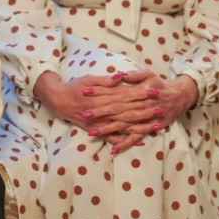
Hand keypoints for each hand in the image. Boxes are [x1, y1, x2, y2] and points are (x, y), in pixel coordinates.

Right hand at [35, 70, 168, 154]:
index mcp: (101, 97)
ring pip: (123, 126)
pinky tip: (139, 141)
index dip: (140, 94)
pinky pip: (113, 138)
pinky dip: (126, 140)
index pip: (125, 95)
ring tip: (156, 124)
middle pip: (127, 111)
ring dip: (140, 125)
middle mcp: (102, 112)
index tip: (154, 91)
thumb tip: (120, 77)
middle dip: (145, 110)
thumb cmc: (74, 87)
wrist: (58, 101)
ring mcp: (100, 123)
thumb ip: (105, 81)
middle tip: (161, 108)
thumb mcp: (88, 79)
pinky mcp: (96, 130)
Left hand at [95, 71, 198, 154]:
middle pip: (117, 110)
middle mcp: (139, 106)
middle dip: (100, 113)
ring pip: (123, 125)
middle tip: (84, 114)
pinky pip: (134, 138)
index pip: (114, 92)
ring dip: (107, 130)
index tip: (85, 92)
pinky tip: (113, 149)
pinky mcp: (147, 128)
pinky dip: (124, 143)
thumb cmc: (159, 84)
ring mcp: (143, 119)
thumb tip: (117, 74)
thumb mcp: (147, 74)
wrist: (177, 97)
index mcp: (137, 92)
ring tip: (92, 133)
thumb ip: (132, 75)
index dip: (99, 92)